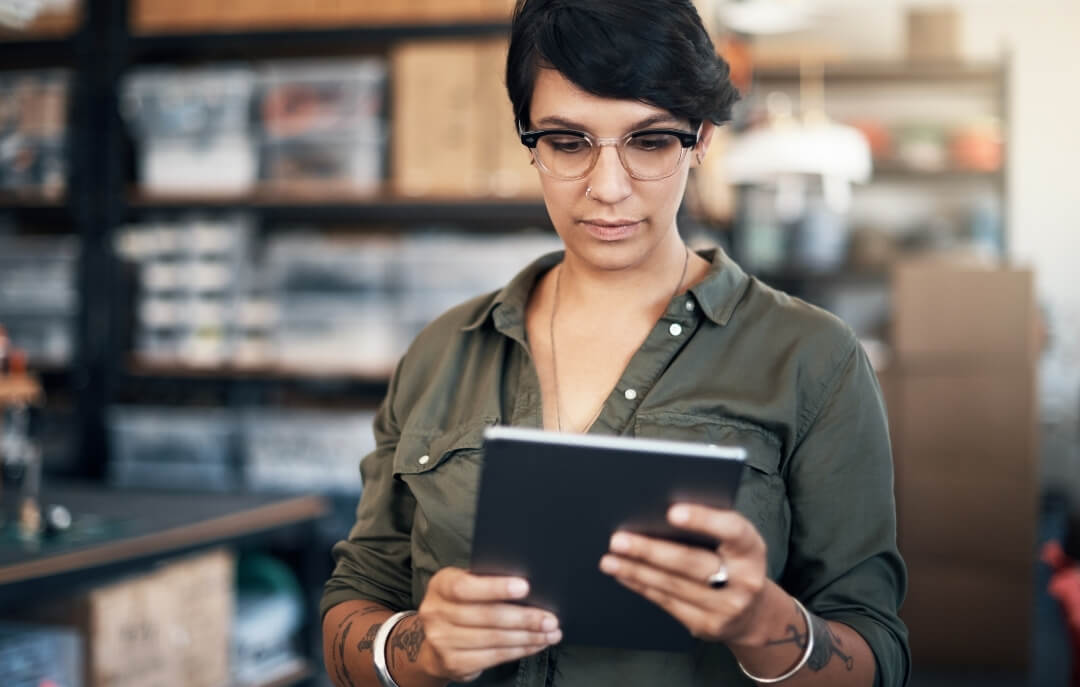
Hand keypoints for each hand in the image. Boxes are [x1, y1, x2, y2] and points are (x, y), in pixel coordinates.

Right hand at [413, 567, 561, 682]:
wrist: (434, 643)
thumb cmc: (459, 605)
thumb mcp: (464, 585)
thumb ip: (485, 582)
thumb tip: (526, 586)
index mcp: (440, 585)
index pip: (466, 586)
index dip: (496, 587)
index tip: (525, 587)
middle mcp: (436, 613)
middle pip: (487, 616)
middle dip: (524, 618)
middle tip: (550, 618)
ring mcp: (443, 641)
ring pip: (495, 639)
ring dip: (528, 637)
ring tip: (549, 633)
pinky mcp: (454, 663)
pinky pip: (494, 657)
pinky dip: (520, 650)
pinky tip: (535, 644)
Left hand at [599, 504, 770, 645]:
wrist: (754, 614)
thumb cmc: (735, 562)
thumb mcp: (735, 541)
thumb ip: (709, 525)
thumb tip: (659, 506)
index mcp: (751, 549)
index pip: (732, 530)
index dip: (703, 520)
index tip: (672, 512)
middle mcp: (744, 581)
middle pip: (692, 563)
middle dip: (651, 551)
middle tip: (618, 539)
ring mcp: (726, 608)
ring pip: (673, 586)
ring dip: (636, 570)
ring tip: (610, 558)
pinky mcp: (706, 626)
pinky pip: (667, 603)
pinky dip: (641, 586)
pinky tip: (623, 574)